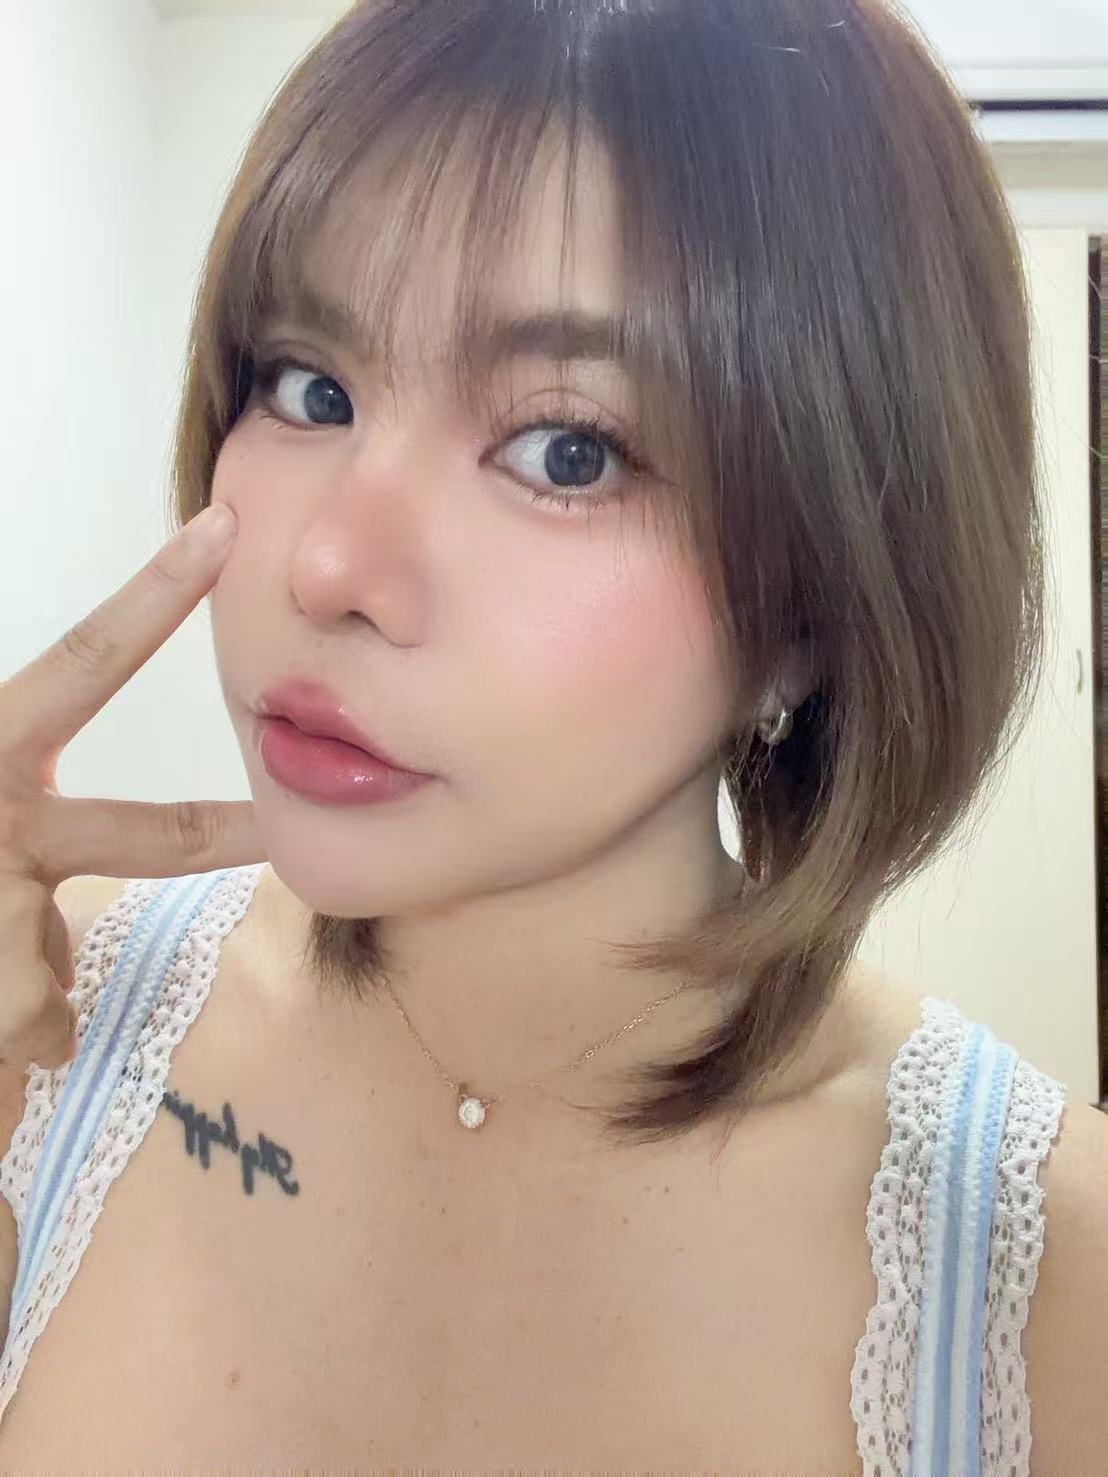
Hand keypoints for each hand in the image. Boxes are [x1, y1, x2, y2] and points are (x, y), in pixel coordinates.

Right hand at [0, 503, 264, 1069]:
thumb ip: (17, 839)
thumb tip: (68, 939)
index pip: (87, 655)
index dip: (158, 594)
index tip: (223, 532)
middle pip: (160, 835)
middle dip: (234, 836)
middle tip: (283, 832)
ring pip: (61, 966)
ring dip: (23, 985)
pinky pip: (41, 1023)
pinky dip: (13, 1033)